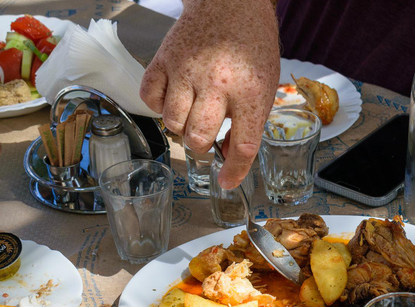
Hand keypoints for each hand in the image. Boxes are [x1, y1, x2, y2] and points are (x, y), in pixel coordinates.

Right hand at [140, 0, 279, 187]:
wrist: (232, 4)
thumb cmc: (251, 47)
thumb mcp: (264, 87)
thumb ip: (249, 122)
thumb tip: (229, 155)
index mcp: (250, 92)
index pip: (243, 146)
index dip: (234, 171)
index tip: (226, 181)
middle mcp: (217, 84)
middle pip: (199, 137)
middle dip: (202, 146)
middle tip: (206, 136)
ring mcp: (187, 71)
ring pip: (173, 122)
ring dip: (182, 127)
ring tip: (192, 113)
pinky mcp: (164, 59)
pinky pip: (150, 98)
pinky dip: (159, 106)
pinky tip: (174, 99)